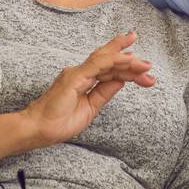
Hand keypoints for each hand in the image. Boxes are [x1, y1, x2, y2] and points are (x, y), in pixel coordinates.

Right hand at [22, 32, 154, 145]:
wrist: (39, 129)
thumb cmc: (59, 121)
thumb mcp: (90, 107)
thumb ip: (104, 92)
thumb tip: (121, 80)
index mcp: (84, 79)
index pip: (109, 70)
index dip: (127, 69)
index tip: (145, 71)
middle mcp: (81, 72)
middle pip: (110, 61)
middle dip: (130, 60)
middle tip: (149, 65)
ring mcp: (77, 72)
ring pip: (106, 60)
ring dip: (127, 60)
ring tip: (145, 64)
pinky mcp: (75, 76)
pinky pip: (98, 65)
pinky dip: (114, 61)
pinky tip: (128, 60)